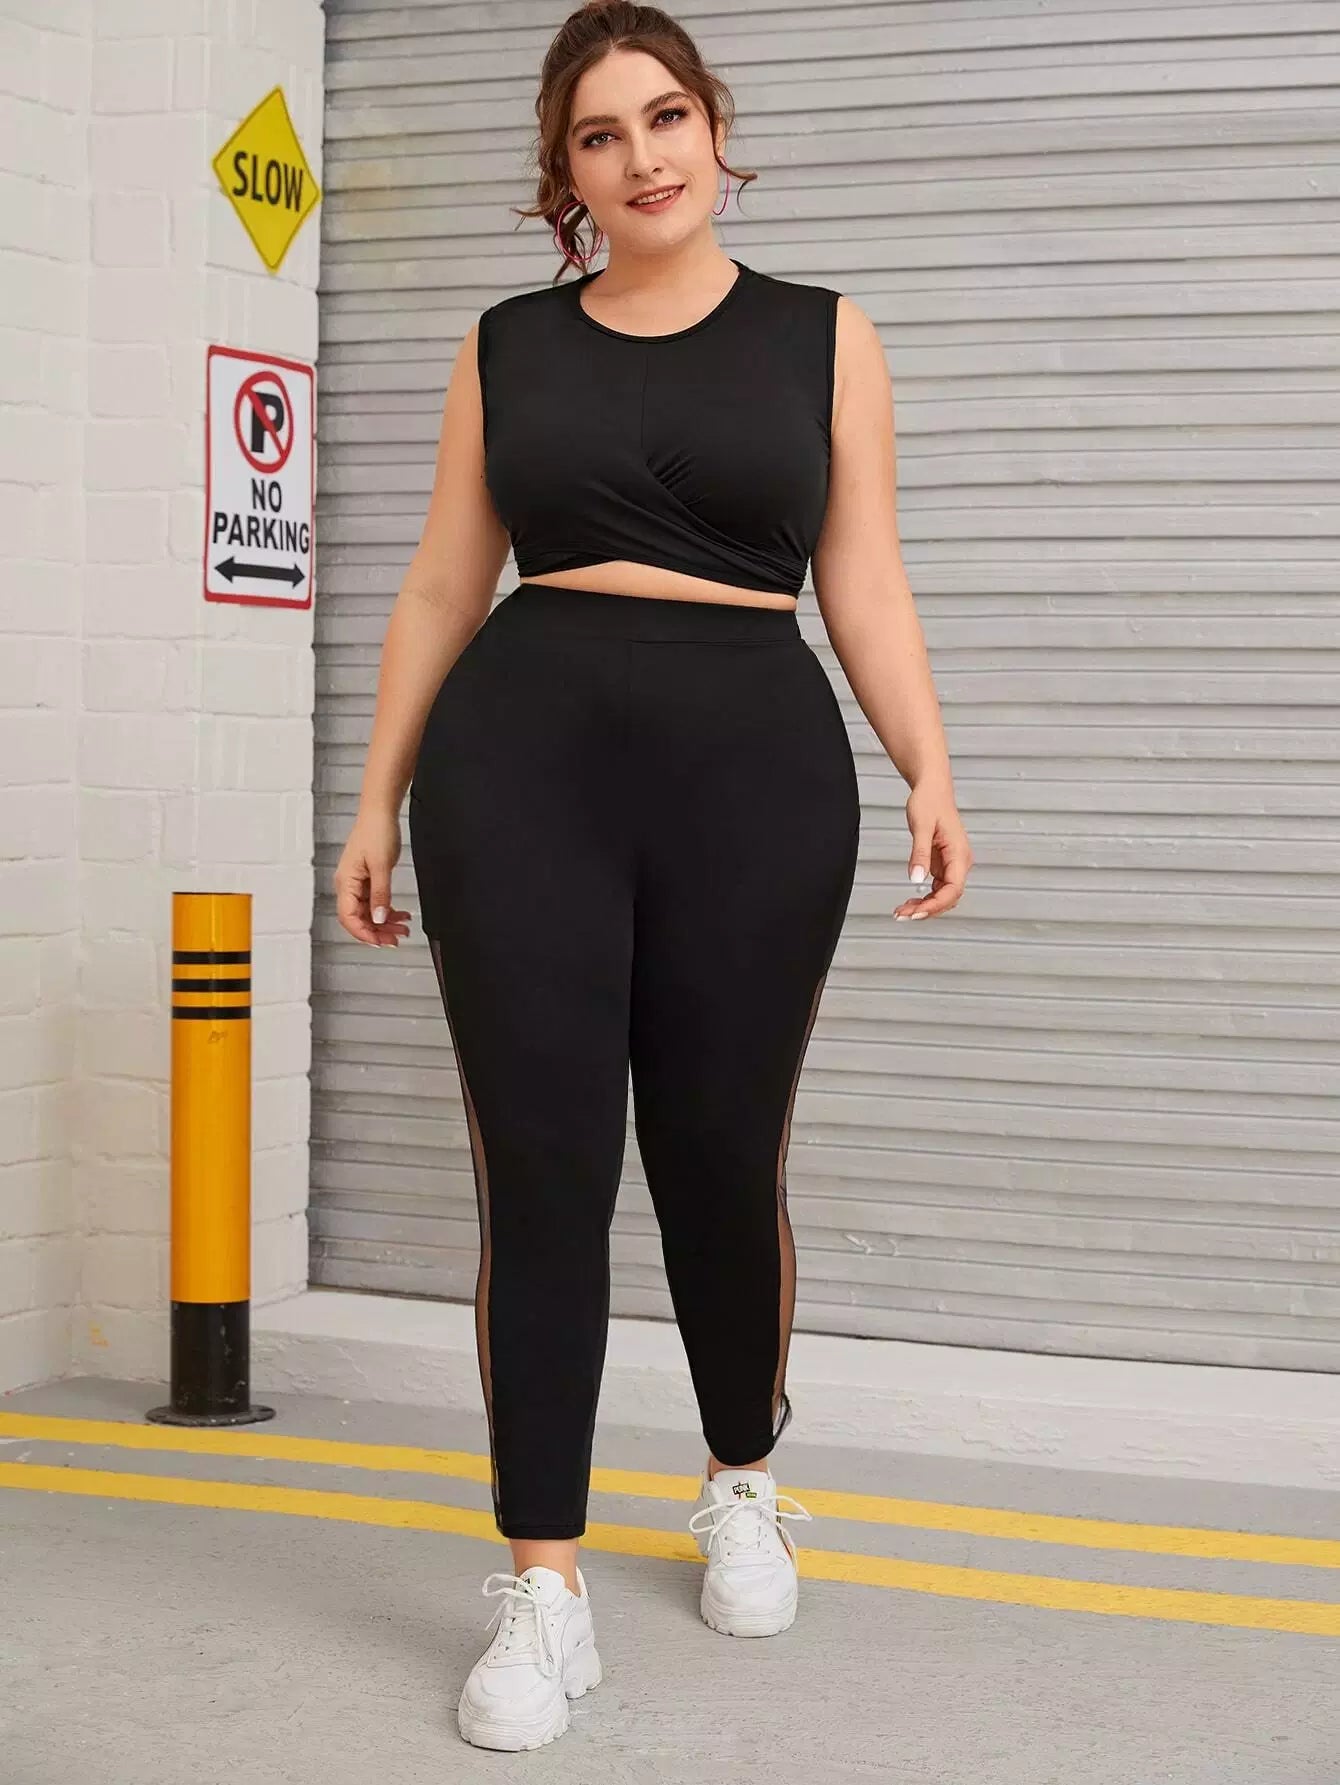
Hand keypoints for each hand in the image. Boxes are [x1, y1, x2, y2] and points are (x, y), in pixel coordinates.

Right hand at [333, 808, 412, 946]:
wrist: (380, 813)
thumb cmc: (376, 832)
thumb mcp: (381, 866)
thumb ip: (381, 895)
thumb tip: (379, 918)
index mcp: (346, 882)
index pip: (349, 918)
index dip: (364, 933)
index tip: (381, 942)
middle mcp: (348, 885)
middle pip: (359, 919)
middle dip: (378, 931)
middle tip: (396, 940)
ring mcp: (358, 883)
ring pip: (369, 912)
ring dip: (385, 923)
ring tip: (403, 929)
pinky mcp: (368, 879)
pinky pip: (375, 902)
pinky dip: (388, 910)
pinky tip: (401, 914)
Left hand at [894, 779, 972, 920]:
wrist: (932, 789)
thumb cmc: (930, 802)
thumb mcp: (921, 826)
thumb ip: (919, 854)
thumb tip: (916, 878)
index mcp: (959, 854)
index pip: (953, 889)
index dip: (936, 905)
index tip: (916, 913)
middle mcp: (959, 862)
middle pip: (948, 897)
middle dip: (927, 910)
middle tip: (902, 915)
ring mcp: (952, 865)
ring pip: (943, 896)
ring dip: (924, 907)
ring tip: (902, 911)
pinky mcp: (943, 864)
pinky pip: (937, 889)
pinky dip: (924, 898)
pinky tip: (909, 902)